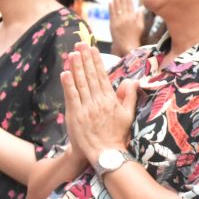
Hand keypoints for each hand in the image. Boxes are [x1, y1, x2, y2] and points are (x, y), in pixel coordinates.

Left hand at [60, 42, 136, 164]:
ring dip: (76, 67)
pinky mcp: (77, 116)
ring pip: (81, 83)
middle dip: (85, 58)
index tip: (92, 49)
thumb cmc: (117, 135)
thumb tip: (133, 81)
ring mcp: (87, 108)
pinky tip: (65, 73)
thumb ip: (129, 97)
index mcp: (110, 100)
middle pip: (90, 76)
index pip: (102, 76)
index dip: (96, 61)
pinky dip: (68, 84)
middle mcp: (99, 101)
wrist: (106, 154)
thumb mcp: (128, 115)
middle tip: (80, 44)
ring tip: (72, 53)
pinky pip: (72, 97)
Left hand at [109, 0, 143, 55]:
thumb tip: (140, 7)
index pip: (130, 3)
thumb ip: (140, 16)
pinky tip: (110, 1)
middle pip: (123, 3)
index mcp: (133, 17)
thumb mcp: (141, 26)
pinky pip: (111, 13)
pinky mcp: (112, 24)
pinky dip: (111, 7)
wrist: (127, 46)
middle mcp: (125, 17)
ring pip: (116, 6)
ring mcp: (118, 20)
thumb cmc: (135, 37)